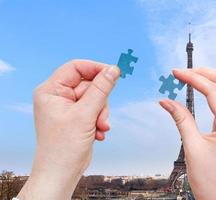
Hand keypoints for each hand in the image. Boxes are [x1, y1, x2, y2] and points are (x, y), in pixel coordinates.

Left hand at [17, 60, 119, 199]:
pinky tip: (97, 133)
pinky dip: (99, 120)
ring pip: (94, 98)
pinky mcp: (76, 116)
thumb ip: (101, 89)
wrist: (62, 172)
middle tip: (102, 118)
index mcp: (51, 90)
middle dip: (100, 102)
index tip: (114, 73)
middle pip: (88, 84)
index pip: (76, 67)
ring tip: (100, 128)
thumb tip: (113, 69)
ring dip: (101, 113)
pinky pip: (94, 109)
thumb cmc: (64, 146)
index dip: (96, 68)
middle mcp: (58, 96)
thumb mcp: (85, 114)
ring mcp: (68, 107)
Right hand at [160, 68, 215, 199]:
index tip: (177, 73)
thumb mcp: (191, 146)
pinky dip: (213, 91)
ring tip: (190, 77)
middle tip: (184, 72)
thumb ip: (180, 118)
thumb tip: (166, 100)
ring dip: (210, 79)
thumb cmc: (208, 177)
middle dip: (206, 73)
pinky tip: (200, 90)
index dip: (193, 79)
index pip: (213, 91)